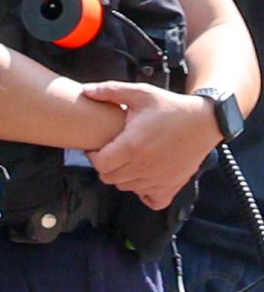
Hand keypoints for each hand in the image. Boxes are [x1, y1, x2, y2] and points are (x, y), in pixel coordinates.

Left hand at [84, 82, 226, 205]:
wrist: (205, 120)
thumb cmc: (172, 107)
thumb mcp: (141, 93)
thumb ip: (111, 91)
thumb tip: (86, 90)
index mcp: (132, 146)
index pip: (99, 164)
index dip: (94, 155)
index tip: (101, 147)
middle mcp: (144, 166)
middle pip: (109, 178)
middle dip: (107, 166)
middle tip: (114, 153)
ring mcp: (159, 178)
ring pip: (127, 188)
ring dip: (124, 177)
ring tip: (130, 160)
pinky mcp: (173, 185)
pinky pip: (152, 201)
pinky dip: (145, 193)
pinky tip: (145, 177)